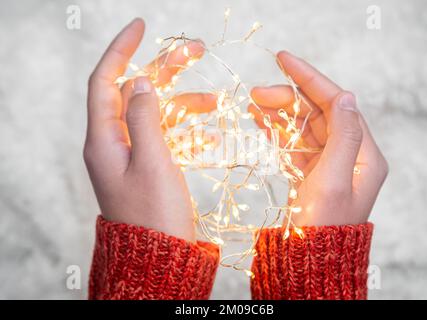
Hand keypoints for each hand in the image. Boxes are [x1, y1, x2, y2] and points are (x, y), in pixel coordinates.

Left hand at [84, 18, 215, 241]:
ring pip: (156, 116)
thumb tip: (141, 82)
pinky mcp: (149, 169)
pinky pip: (166, 139)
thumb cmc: (156, 217)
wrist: (161, 261)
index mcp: (104, 140)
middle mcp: (114, 145)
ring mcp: (132, 157)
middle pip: (136, 94)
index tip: (141, 26)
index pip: (106, 81)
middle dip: (165, 72)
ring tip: (216, 102)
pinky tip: (212, 133)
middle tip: (197, 52)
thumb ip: (145, 118)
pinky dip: (186, 131)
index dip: (122, 50)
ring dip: (183, 105)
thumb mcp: (152, 162)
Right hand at [249, 51, 387, 226]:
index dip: (310, 79)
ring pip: (303, 128)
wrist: (308, 262)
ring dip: (279, 114)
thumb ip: (342, 135)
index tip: (283, 60)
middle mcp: (349, 156)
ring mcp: (328, 165)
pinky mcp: (311, 175)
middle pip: (317, 114)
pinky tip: (262, 123)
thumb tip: (346, 95)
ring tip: (253, 105)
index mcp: (363, 155)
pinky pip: (295, 145)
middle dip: (287, 99)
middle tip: (255, 94)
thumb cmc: (322, 226)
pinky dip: (278, 133)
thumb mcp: (334, 178)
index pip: (337, 103)